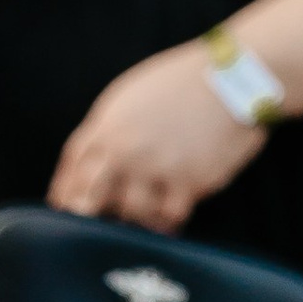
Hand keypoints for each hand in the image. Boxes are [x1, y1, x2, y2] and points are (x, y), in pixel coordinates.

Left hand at [48, 42, 268, 232]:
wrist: (234, 75)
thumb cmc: (182, 82)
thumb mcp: (132, 95)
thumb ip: (106, 129)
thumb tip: (90, 166)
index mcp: (107, 125)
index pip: (71, 174)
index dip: (68, 196)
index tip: (71, 209)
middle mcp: (125, 150)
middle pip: (89, 202)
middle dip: (91, 216)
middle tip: (99, 225)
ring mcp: (156, 168)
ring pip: (129, 215)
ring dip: (135, 218)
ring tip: (144, 215)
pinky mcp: (188, 182)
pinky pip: (168, 217)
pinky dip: (168, 218)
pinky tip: (172, 213)